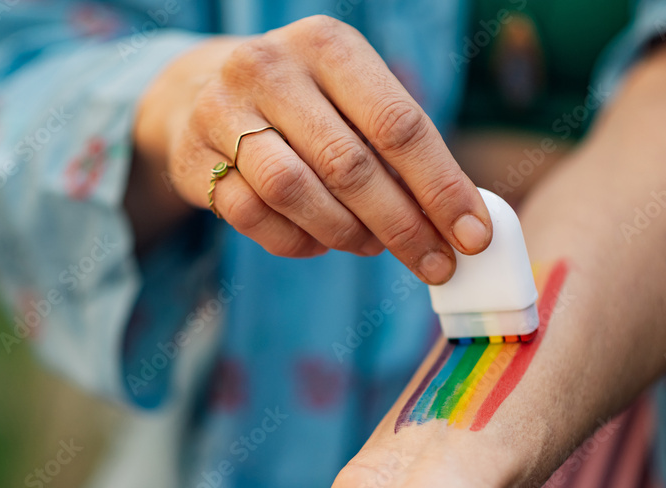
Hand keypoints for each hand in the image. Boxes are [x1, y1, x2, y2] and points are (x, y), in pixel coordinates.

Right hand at [132, 15, 491, 283]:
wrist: (200, 92)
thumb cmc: (303, 104)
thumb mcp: (351, 98)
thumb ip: (401, 147)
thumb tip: (463, 218)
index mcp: (326, 45)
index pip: (396, 124)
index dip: (440, 186)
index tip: (471, 235)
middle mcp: (270, 68)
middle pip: (349, 164)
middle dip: (402, 225)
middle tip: (434, 263)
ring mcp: (223, 112)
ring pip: (295, 191)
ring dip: (346, 232)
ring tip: (372, 244)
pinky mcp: (193, 159)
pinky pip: (253, 218)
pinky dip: (297, 240)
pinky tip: (319, 240)